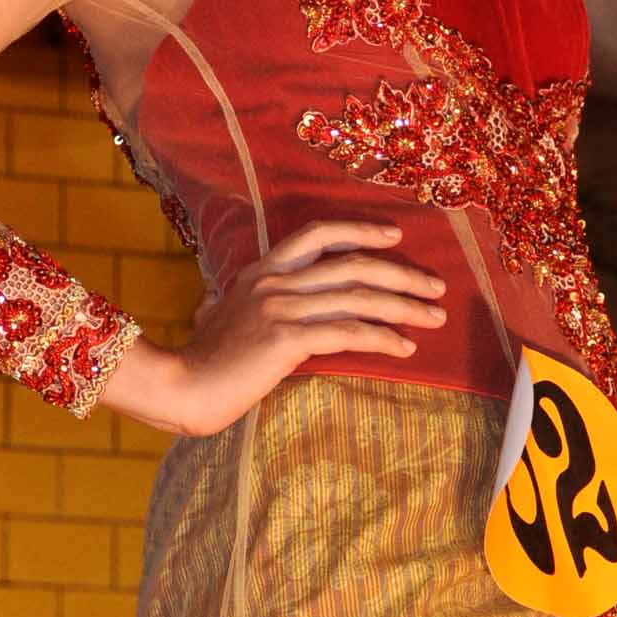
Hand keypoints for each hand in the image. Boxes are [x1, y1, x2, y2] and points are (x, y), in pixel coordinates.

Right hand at [165, 218, 450, 437]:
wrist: (181, 386)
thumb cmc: (203, 361)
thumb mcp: (222, 318)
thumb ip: (239, 304)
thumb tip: (234, 306)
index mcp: (262, 271)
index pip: (317, 234)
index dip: (359, 230)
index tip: (393, 235)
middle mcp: (275, 282)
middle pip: (354, 264)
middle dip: (402, 272)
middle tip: (435, 285)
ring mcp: (281, 308)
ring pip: (360, 297)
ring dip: (405, 307)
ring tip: (434, 317)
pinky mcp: (287, 339)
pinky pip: (349, 332)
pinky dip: (383, 338)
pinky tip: (404, 347)